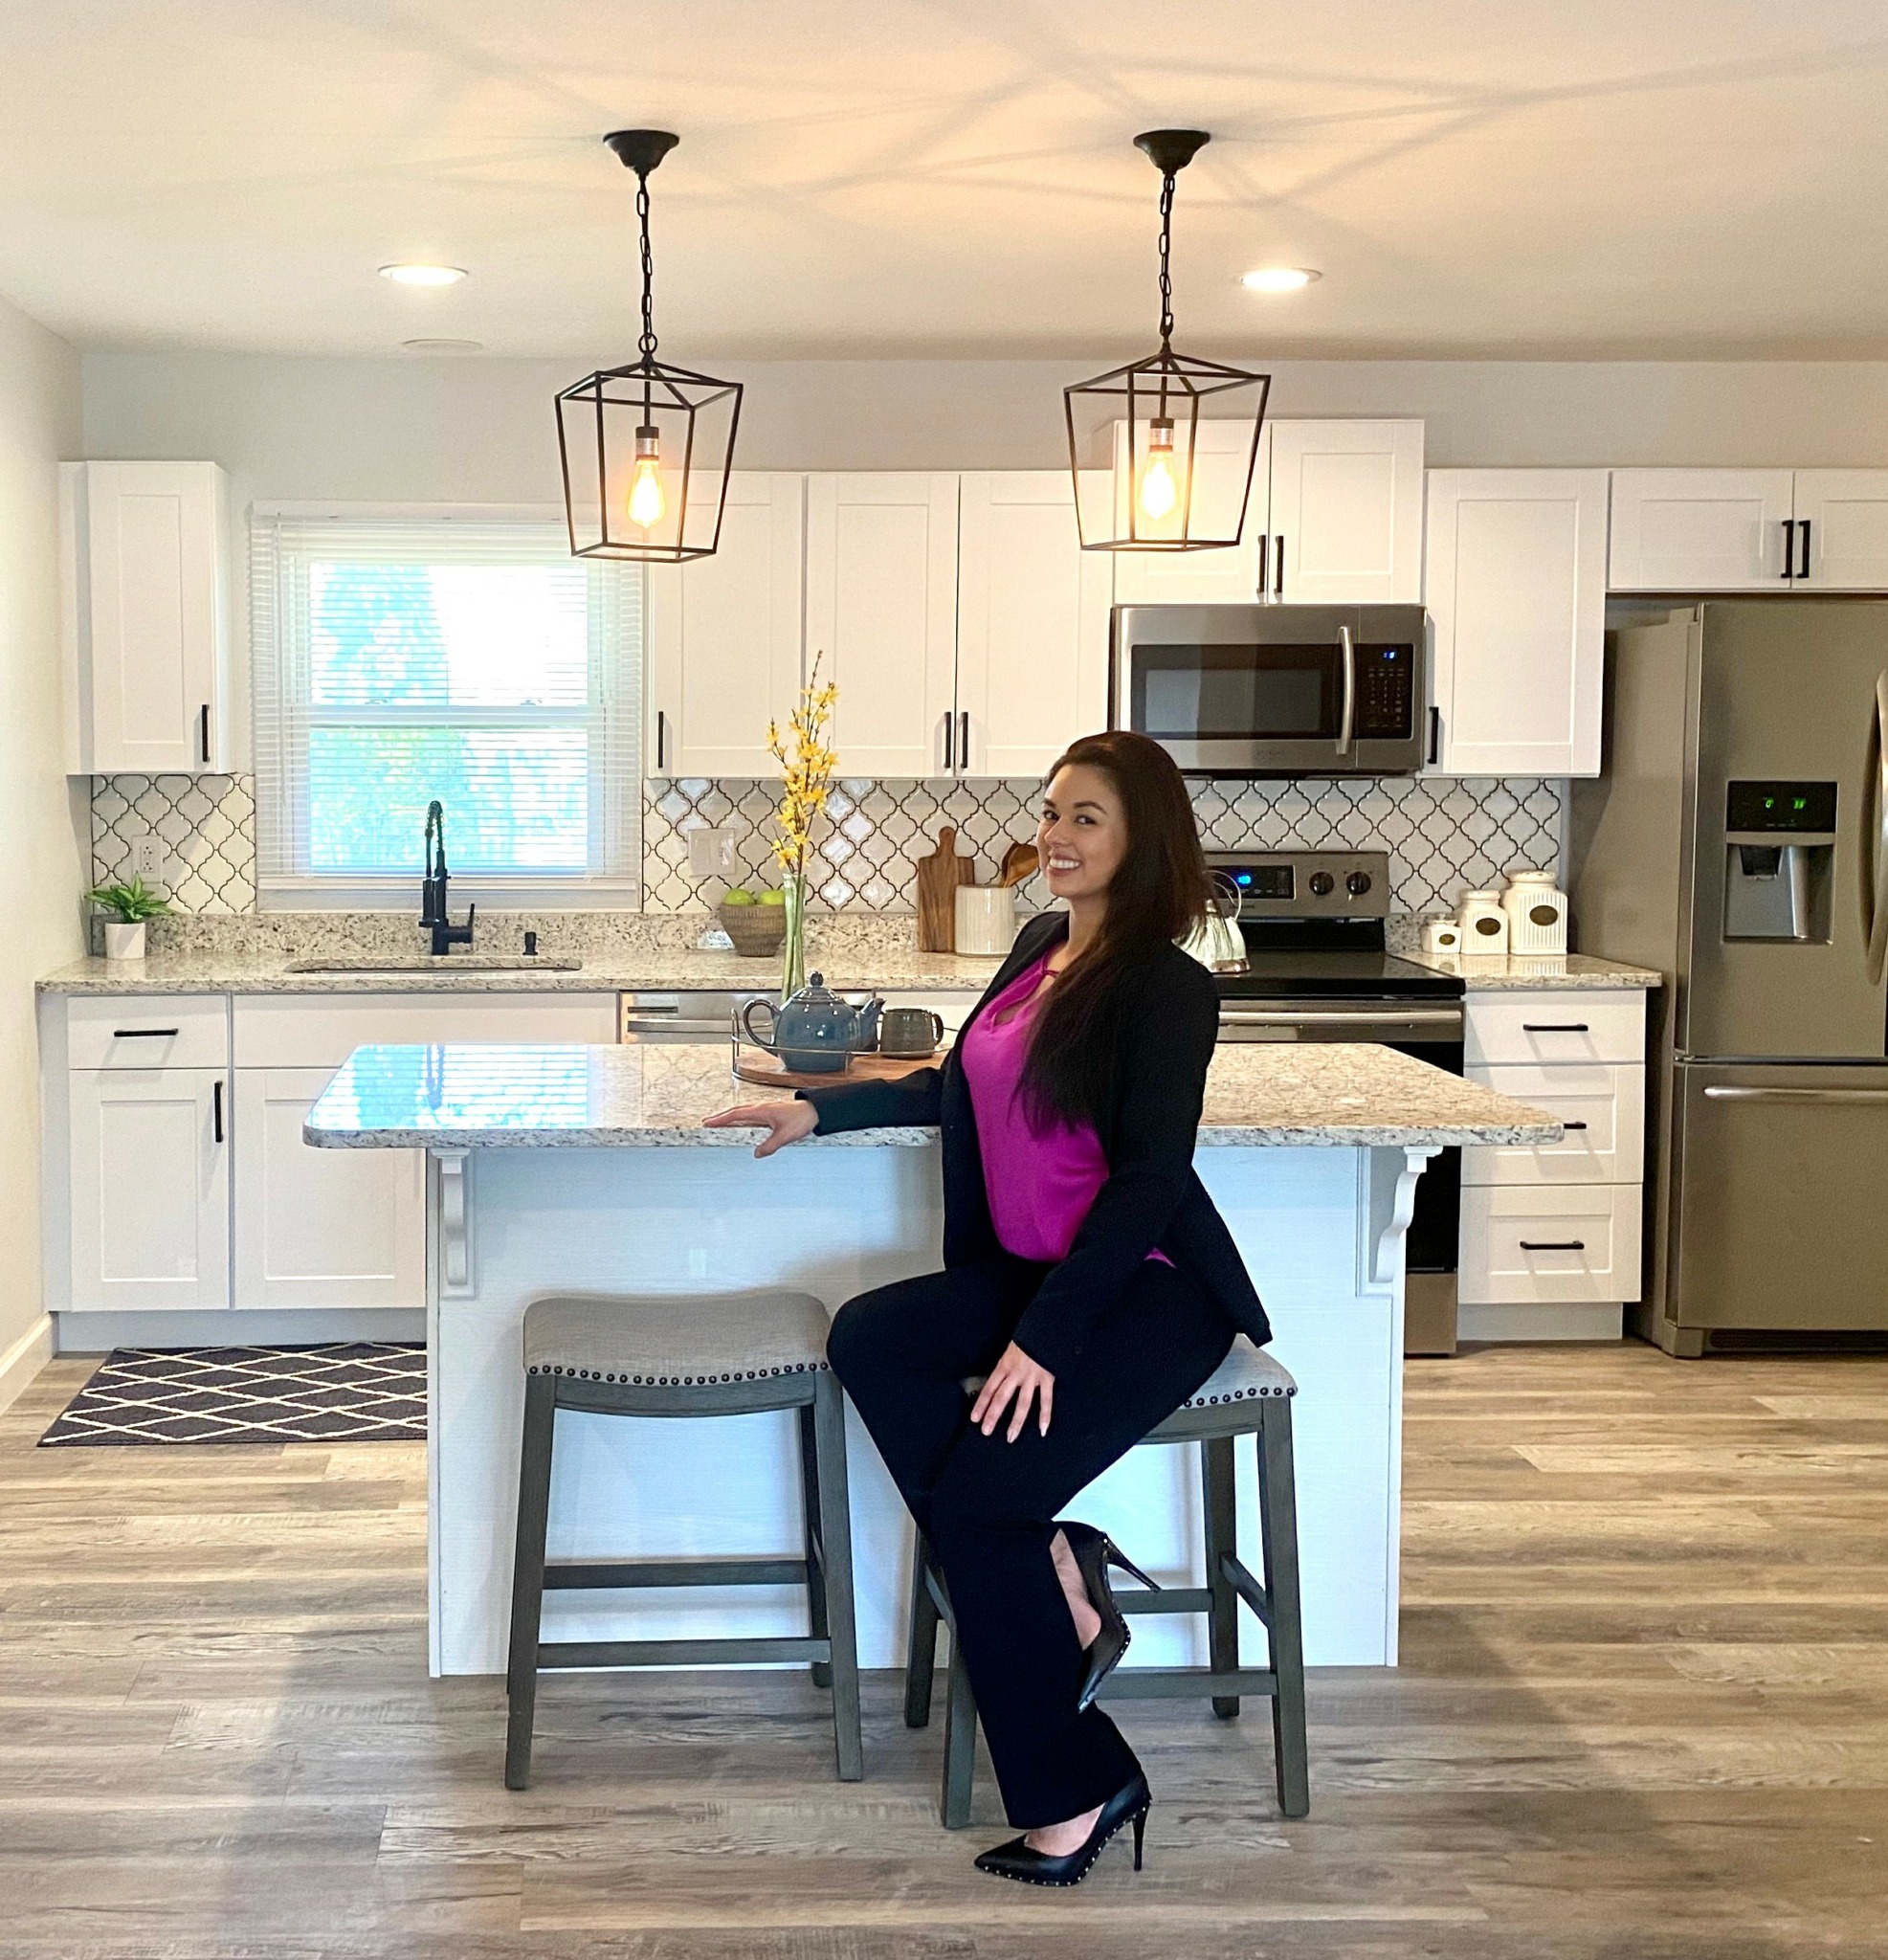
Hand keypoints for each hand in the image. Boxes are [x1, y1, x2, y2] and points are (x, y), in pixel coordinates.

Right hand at [702, 1099, 818, 1158]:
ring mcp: (765, 1109)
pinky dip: (740, 1118)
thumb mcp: (785, 1136)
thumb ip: (769, 1146)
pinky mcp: (770, 1113)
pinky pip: (750, 1114)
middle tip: (707, 1122)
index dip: (720, 1119)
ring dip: (729, 1116)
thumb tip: (756, 1154)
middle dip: (720, 1117)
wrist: (814, 1111)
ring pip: (742, 1112)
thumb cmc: (801, 1119)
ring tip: (718, 1122)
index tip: (708, 1122)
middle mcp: (761, 1108)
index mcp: (761, 1111)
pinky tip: (739, 1124)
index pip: (736, 1114)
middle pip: (735, 1111)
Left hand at [970, 1341, 1054, 1441]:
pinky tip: (1043, 1429)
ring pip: (1022, 1403)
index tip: (974, 1418)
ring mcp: (1031, 1378)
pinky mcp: (1047, 1379)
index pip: (989, 1388)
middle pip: (1001, 1398)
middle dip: (993, 1416)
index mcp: (1004, 1365)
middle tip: (986, 1431)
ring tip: (1011, 1437)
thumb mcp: (1010, 1350)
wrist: (1045, 1328)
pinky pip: (1046, 1400)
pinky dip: (1045, 1415)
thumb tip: (997, 1383)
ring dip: (1016, 1422)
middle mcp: (1016, 1374)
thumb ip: (1005, 1367)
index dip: (981, 1404)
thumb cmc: (1027, 1339)